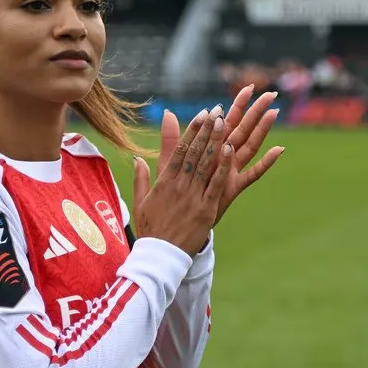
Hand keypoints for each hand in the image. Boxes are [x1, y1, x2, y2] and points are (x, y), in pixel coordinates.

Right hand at [132, 108, 231, 255]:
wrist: (160, 257)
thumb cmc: (150, 230)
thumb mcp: (140, 201)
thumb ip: (141, 178)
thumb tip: (137, 158)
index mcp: (163, 183)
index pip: (178, 150)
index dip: (191, 131)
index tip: (201, 114)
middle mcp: (178, 186)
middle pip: (194, 152)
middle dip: (206, 130)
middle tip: (216, 111)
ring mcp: (193, 197)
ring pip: (206, 164)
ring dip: (215, 141)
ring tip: (224, 121)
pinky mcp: (206, 210)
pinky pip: (216, 184)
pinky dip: (223, 166)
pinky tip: (230, 150)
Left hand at [155, 86, 284, 225]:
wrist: (178, 224)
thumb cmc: (175, 193)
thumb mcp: (172, 163)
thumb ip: (172, 139)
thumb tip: (167, 112)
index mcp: (210, 150)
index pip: (226, 121)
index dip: (237, 105)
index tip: (249, 87)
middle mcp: (223, 159)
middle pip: (242, 130)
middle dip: (255, 111)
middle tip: (271, 93)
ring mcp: (230, 173)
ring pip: (250, 146)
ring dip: (262, 130)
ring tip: (274, 112)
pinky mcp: (232, 188)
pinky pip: (252, 174)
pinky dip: (265, 163)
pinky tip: (278, 150)